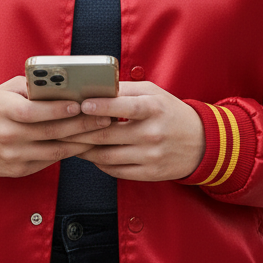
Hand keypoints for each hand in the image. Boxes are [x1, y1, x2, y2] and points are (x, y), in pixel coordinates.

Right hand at [0, 76, 111, 177]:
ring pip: (55, 150)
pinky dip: (68, 152)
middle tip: (104, 117)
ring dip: (81, 141)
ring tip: (100, 131)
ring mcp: (13, 156)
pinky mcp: (19, 170)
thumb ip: (33, 87)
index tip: (80, 103)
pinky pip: (49, 161)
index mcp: (3, 110)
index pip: (33, 111)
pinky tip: (83, 144)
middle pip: (50, 132)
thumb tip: (65, 86)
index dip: (58, 109)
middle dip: (81, 125)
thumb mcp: (5, 91)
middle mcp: (8, 135)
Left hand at [76, 80, 204, 181]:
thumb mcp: (153, 93)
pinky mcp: (149, 173)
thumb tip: (95, 88)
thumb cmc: (170, 112)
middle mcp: (152, 133)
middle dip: (80, 132)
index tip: (82, 104)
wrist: (201, 143)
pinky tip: (91, 154)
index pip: (125, 107)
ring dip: (85, 150)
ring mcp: (150, 155)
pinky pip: (115, 171)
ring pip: (106, 156)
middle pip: (107, 135)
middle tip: (62, 127)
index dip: (101, 106)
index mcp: (154, 108)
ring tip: (71, 142)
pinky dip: (99, 163)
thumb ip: (125, 90)